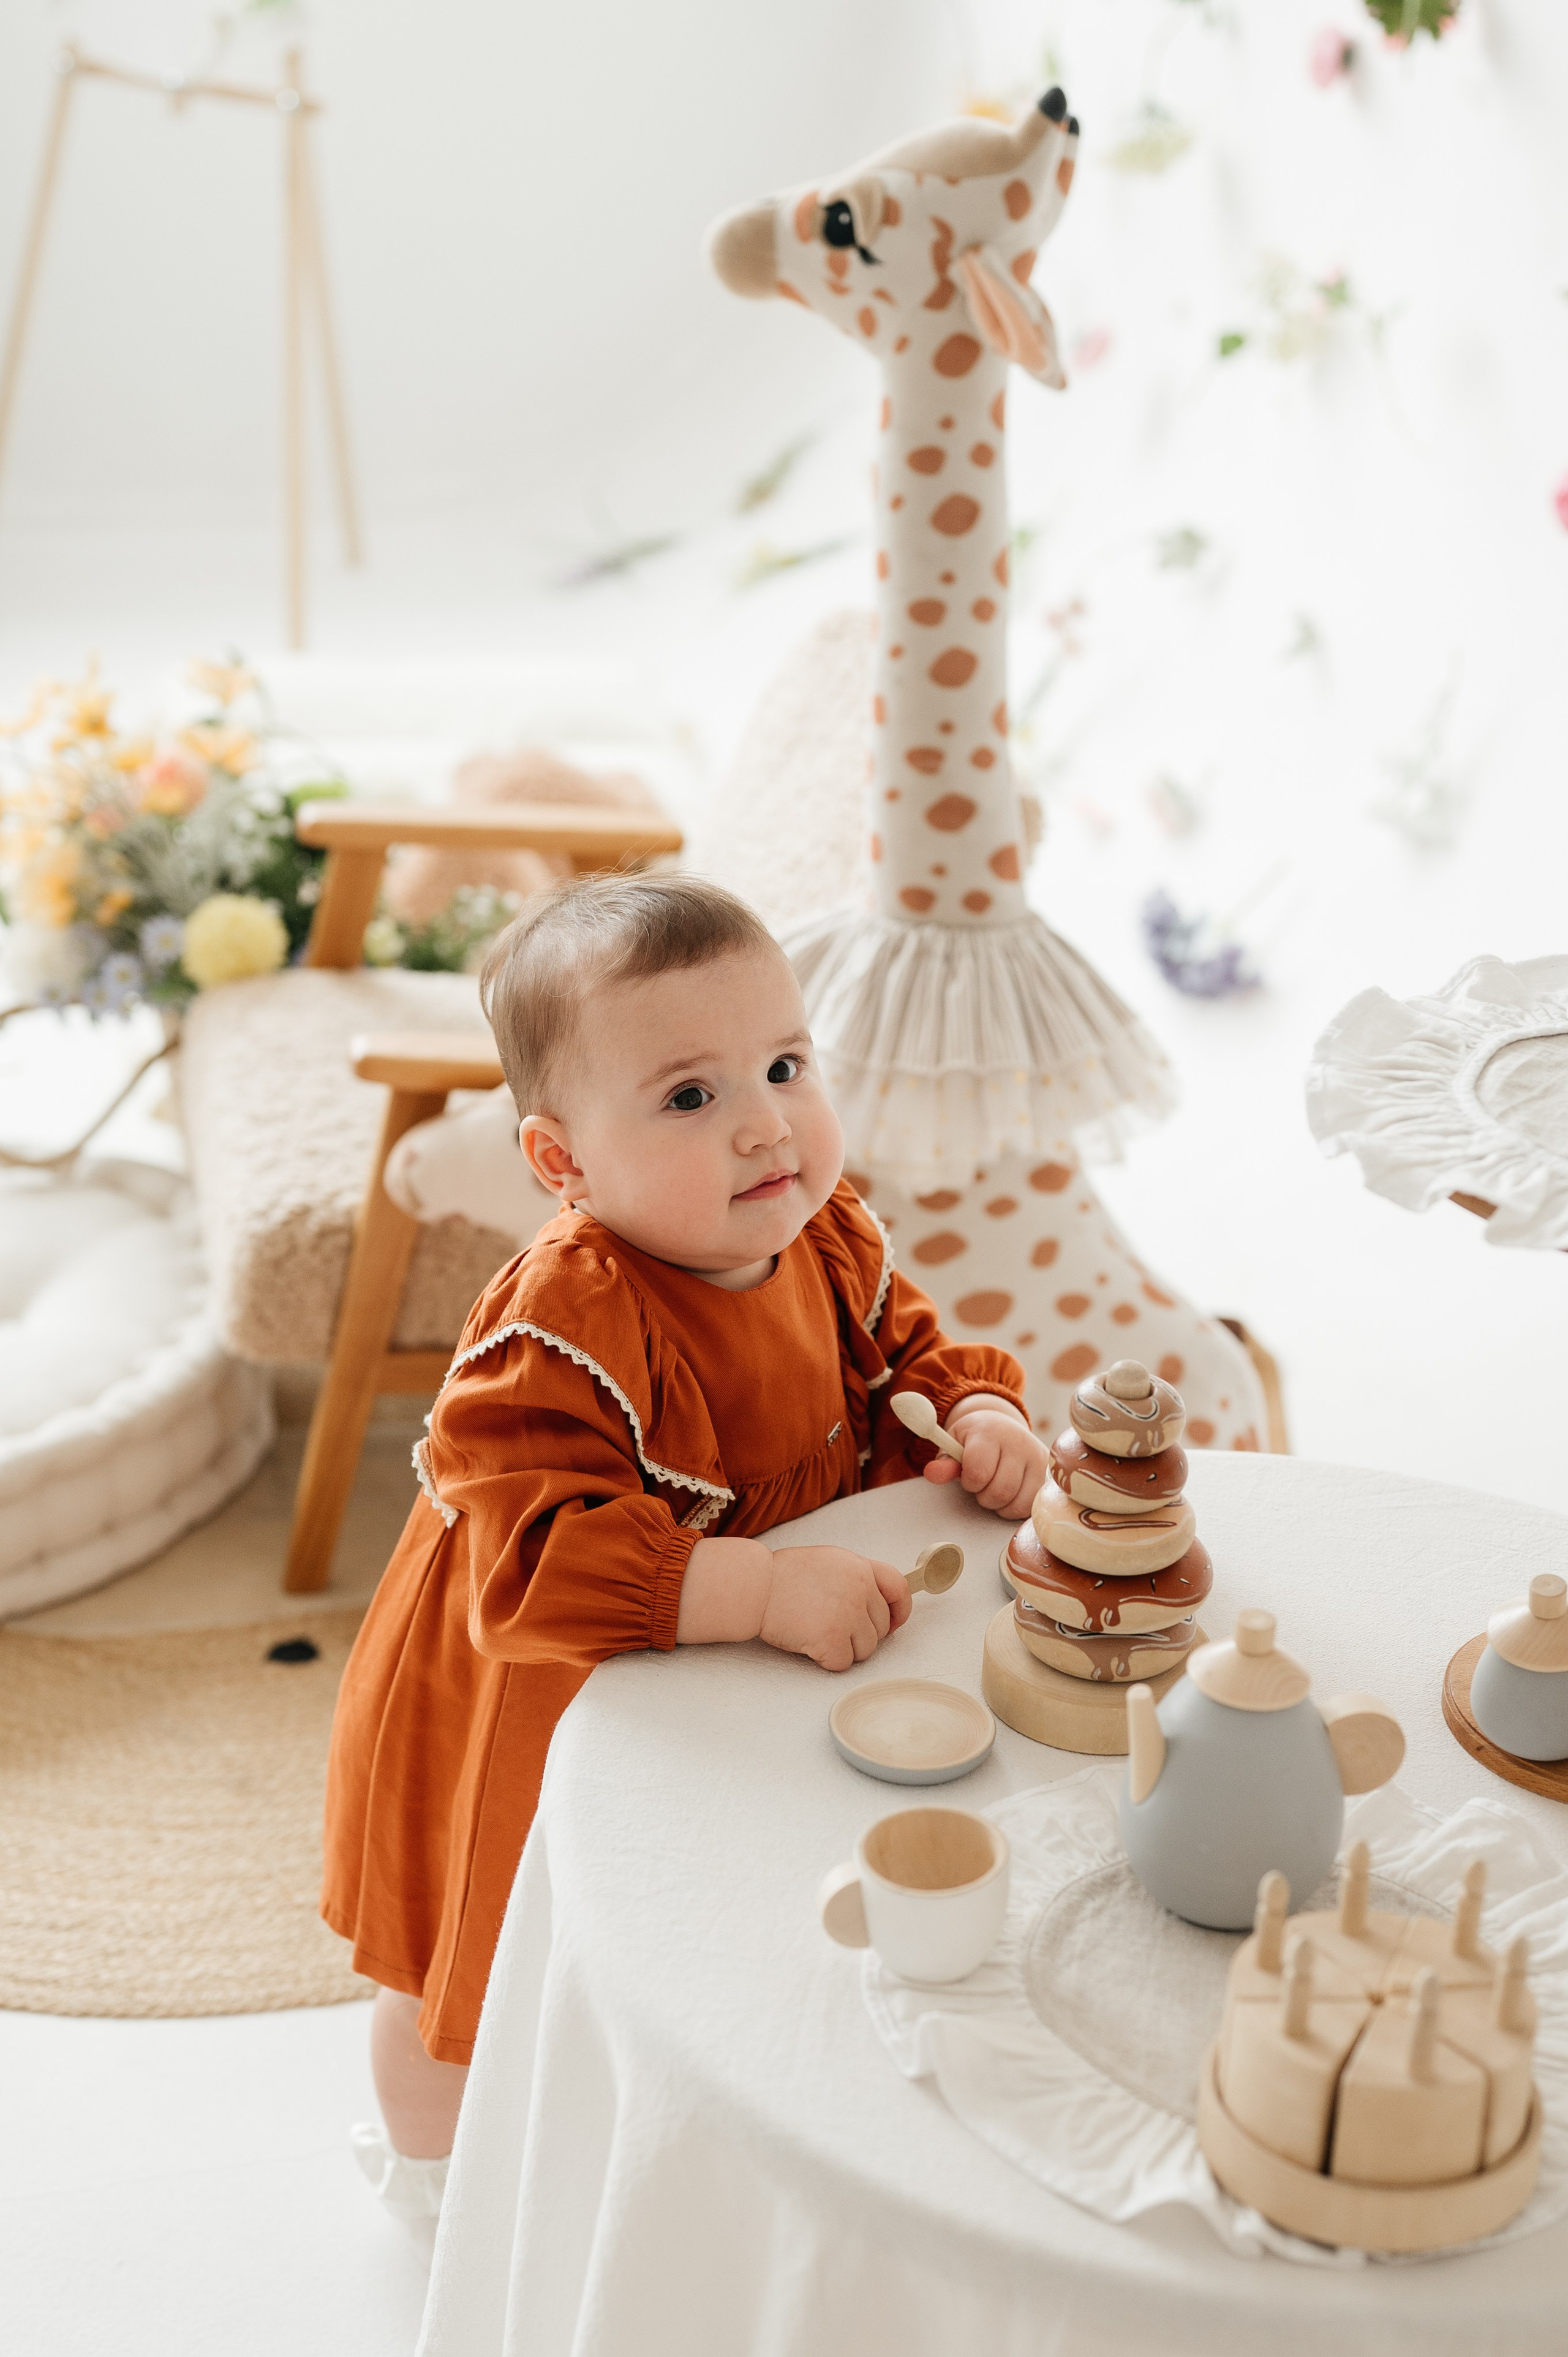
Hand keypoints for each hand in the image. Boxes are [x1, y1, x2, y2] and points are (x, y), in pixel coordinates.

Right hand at [759, 1546, 910, 1671]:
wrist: (755, 1588)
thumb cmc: (785, 1576)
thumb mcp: (829, 1561)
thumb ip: (856, 1578)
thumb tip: (877, 1605)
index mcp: (860, 1567)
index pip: (899, 1589)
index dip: (899, 1611)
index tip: (892, 1623)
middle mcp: (860, 1589)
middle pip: (880, 1628)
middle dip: (860, 1634)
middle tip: (830, 1625)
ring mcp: (847, 1615)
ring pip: (866, 1649)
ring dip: (845, 1649)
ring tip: (818, 1632)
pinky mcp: (831, 1639)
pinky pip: (843, 1663)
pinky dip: (827, 1660)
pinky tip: (809, 1644)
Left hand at [923, 1399, 1047, 1518]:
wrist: (1003, 1428)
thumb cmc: (974, 1441)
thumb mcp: (954, 1446)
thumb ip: (945, 1463)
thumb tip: (932, 1474)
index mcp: (990, 1432)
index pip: (978, 1472)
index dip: (969, 1481)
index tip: (969, 1474)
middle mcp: (1018, 1442)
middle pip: (1000, 1491)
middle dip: (984, 1495)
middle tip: (982, 1483)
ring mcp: (1038, 1458)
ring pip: (1017, 1503)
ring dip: (1000, 1505)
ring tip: (996, 1487)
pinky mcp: (1049, 1474)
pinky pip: (1030, 1507)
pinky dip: (1016, 1508)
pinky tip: (1011, 1493)